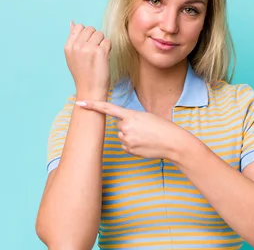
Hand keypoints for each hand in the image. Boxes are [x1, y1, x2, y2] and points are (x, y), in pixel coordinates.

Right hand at [64, 21, 110, 97]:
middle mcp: (77, 46)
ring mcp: (89, 48)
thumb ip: (73, 38)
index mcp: (68, 46)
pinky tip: (104, 58)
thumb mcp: (72, 56)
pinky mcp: (101, 52)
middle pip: (91, 29)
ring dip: (102, 43)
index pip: (79, 27)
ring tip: (99, 55)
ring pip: (100, 34)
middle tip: (94, 52)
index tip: (87, 45)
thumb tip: (72, 22)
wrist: (90, 90)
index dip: (86, 34)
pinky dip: (108, 48)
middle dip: (95, 38)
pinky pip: (108, 41)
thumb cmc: (83, 74)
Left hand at [75, 100, 189, 159]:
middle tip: (143, 128)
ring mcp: (127, 139)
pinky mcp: (129, 150)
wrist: (172, 142)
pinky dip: (133, 145)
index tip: (80, 103)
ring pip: (122, 136)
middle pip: (119, 125)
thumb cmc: (162, 127)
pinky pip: (125, 146)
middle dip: (128, 126)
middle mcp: (126, 127)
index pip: (107, 108)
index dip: (92, 105)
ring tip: (146, 137)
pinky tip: (144, 144)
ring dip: (131, 136)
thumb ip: (131, 119)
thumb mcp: (146, 116)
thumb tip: (121, 128)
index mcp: (131, 115)